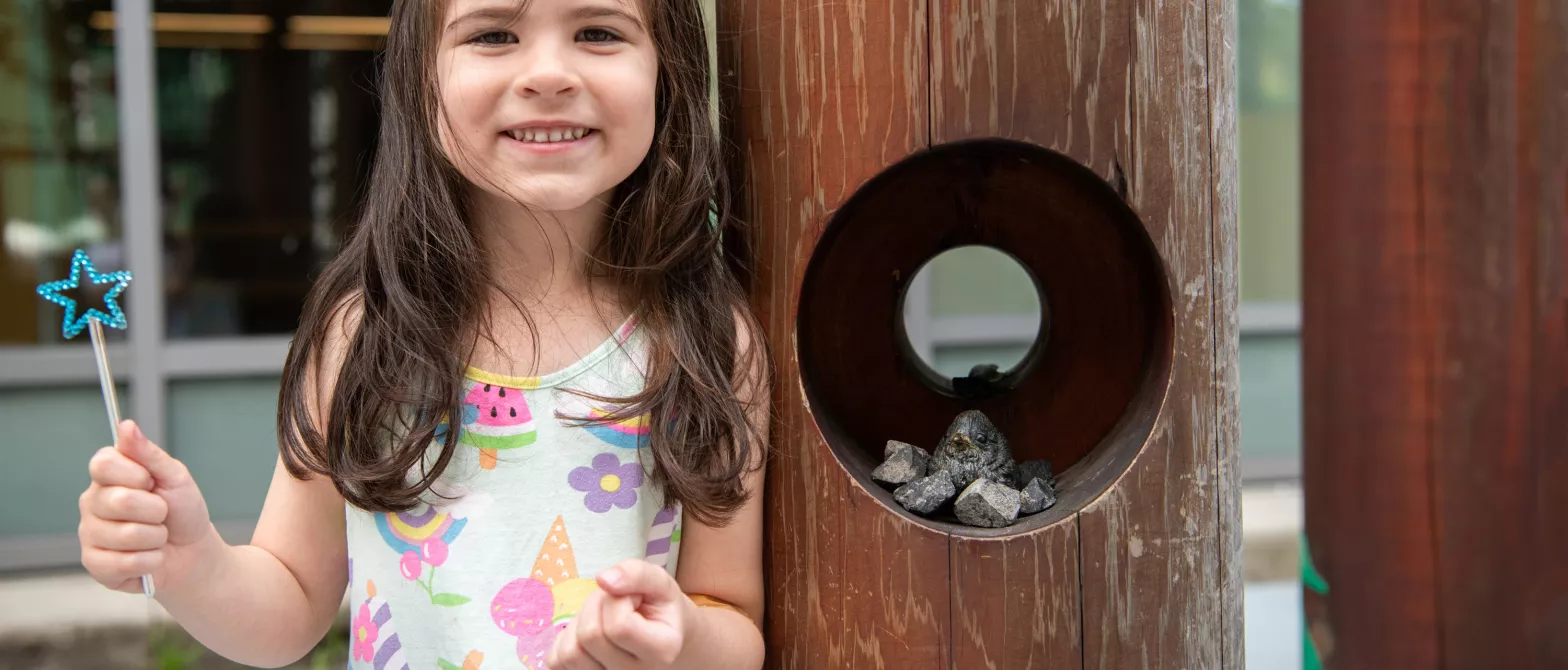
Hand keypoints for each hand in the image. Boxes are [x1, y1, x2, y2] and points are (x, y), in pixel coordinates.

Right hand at [79, 420, 215, 594]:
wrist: (193, 551)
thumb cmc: (183, 510)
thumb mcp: (175, 476)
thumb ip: (148, 453)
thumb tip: (126, 425)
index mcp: (107, 476)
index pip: (103, 464)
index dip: (136, 474)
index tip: (152, 482)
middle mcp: (91, 503)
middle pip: (120, 501)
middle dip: (156, 510)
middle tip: (161, 514)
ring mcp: (90, 534)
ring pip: (126, 535)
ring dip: (156, 538)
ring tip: (157, 537)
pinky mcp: (95, 565)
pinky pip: (123, 563)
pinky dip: (149, 561)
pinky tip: (149, 557)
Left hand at [547, 559, 696, 669]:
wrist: (664, 640)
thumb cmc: (661, 610)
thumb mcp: (660, 583)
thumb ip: (637, 574)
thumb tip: (603, 579)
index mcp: (661, 651)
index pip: (619, 626)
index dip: (618, 600)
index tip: (633, 597)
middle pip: (590, 636)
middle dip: (596, 605)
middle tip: (615, 603)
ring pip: (570, 652)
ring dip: (580, 623)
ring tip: (603, 618)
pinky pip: (557, 661)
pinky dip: (566, 640)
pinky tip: (589, 636)